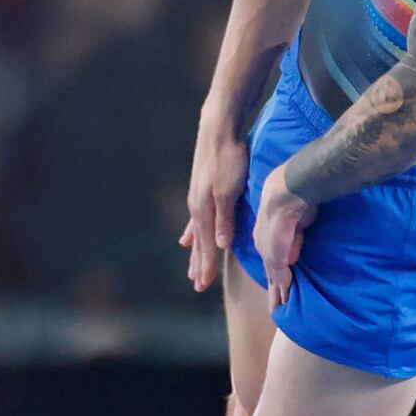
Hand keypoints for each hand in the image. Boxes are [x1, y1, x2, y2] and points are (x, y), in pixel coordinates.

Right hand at [180, 112, 250, 293]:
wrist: (219, 130)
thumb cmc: (228, 159)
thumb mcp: (229, 190)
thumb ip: (224, 219)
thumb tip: (219, 245)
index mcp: (204, 210)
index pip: (205, 245)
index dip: (206, 266)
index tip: (202, 286)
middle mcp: (197, 206)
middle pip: (198, 242)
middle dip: (199, 264)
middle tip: (197, 285)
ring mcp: (198, 197)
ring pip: (196, 232)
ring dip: (195, 251)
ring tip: (191, 267)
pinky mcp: (203, 188)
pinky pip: (195, 218)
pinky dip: (192, 231)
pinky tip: (186, 237)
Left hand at [253, 162, 316, 313]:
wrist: (286, 193)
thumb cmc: (294, 198)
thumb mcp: (295, 220)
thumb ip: (293, 237)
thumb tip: (292, 255)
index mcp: (266, 234)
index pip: (271, 259)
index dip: (274, 274)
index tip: (277, 286)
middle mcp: (264, 245)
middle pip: (269, 273)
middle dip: (273, 290)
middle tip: (276, 309)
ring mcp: (269, 252)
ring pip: (272, 279)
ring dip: (277, 295)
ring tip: (278, 311)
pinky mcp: (275, 257)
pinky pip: (279, 278)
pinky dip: (283, 291)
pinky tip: (286, 302)